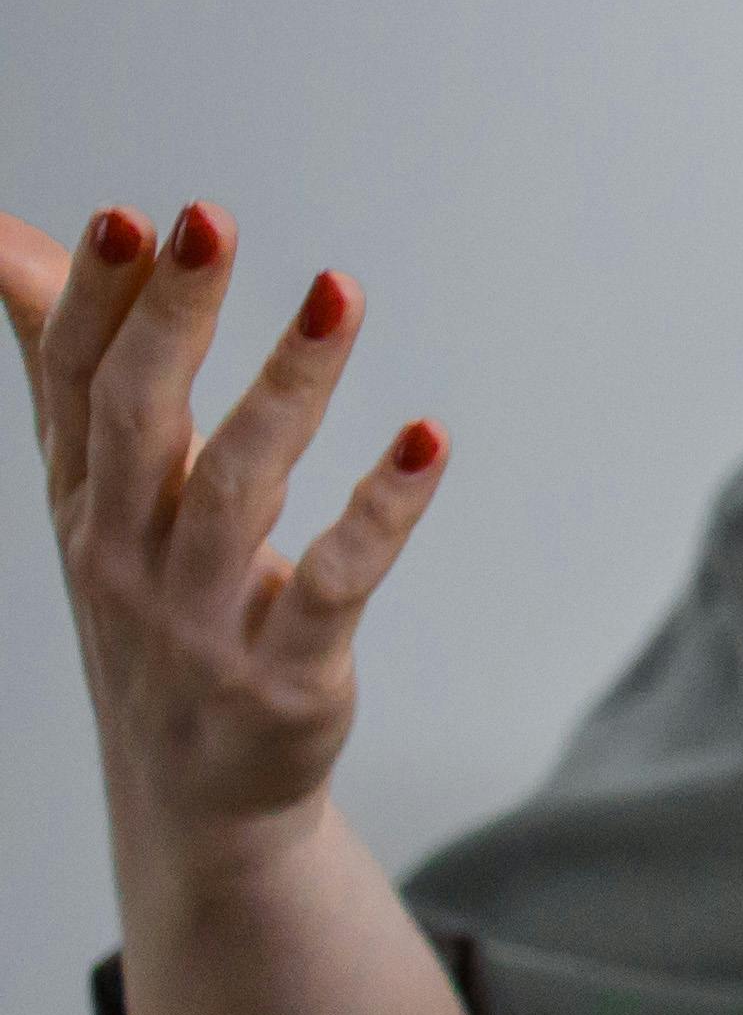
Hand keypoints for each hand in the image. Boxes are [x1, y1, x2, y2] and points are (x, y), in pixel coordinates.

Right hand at [8, 202, 446, 866]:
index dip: (94, 301)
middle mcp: (124, 555)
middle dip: (170, 317)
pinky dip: (382, 511)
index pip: (73, 385)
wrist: (195, 798)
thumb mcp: (95, 494)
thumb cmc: (152, 611)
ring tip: (338, 294)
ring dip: (287, 386)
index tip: (129, 216)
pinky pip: (336, 583)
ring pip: (237, 486)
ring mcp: (200, 620)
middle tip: (206, 222)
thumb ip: (62, 364)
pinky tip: (428, 442)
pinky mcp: (286, 675)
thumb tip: (5, 236)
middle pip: (139, 419)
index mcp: (82, 503)